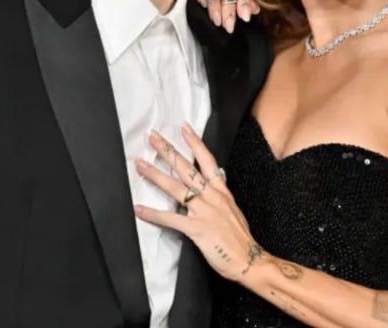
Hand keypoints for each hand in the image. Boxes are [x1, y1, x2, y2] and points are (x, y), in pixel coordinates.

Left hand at [134, 125, 260, 281]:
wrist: (249, 259)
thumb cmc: (240, 237)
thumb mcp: (233, 208)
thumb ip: (220, 195)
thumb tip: (213, 183)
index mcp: (221, 191)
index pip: (207, 160)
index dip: (195, 143)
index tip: (184, 128)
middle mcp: (212, 196)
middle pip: (186, 168)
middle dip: (168, 151)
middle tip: (153, 137)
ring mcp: (203, 211)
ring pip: (176, 188)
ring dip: (156, 175)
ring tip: (140, 165)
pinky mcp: (196, 228)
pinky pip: (170, 218)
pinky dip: (153, 214)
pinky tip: (139, 209)